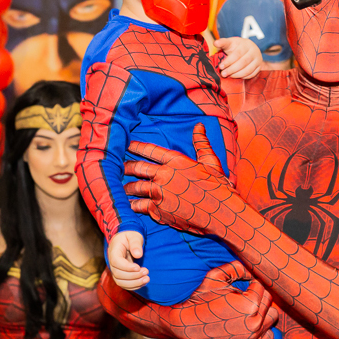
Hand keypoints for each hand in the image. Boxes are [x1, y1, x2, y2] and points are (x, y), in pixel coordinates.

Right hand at [98, 259, 278, 338]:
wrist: (187, 325)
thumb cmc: (201, 299)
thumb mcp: (216, 276)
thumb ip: (236, 267)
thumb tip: (252, 269)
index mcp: (249, 303)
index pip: (262, 287)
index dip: (252, 283)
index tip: (242, 286)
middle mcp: (254, 322)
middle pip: (269, 302)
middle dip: (257, 296)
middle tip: (242, 296)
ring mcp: (252, 338)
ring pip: (271, 318)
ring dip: (263, 312)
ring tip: (247, 309)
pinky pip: (269, 337)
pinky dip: (263, 330)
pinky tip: (249, 323)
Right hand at [108, 231, 148, 289]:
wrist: (126, 241)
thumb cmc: (130, 237)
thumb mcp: (134, 236)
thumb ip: (135, 244)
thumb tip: (138, 254)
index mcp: (114, 251)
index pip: (116, 262)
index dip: (126, 267)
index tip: (138, 267)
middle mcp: (113, 263)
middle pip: (118, 274)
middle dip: (133, 276)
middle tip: (146, 271)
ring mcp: (116, 270)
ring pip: (120, 282)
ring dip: (134, 283)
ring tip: (147, 279)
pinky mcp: (121, 276)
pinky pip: (124, 285)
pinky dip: (134, 286)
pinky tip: (143, 282)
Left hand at [125, 124, 238, 238]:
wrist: (220, 212)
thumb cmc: (217, 187)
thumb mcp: (211, 161)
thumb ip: (201, 143)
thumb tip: (199, 126)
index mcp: (176, 161)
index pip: (150, 150)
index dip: (136, 146)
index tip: (126, 144)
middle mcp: (164, 176)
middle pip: (138, 168)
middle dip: (125, 166)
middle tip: (118, 166)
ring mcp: (159, 194)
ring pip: (135, 188)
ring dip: (126, 187)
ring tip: (121, 187)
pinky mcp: (159, 211)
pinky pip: (139, 206)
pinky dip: (132, 205)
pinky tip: (126, 205)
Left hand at [214, 37, 261, 78]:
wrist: (248, 49)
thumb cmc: (236, 47)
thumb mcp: (230, 43)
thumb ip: (222, 42)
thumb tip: (215, 43)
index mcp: (246, 44)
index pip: (237, 54)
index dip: (228, 61)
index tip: (220, 67)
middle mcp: (254, 51)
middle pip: (243, 62)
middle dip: (232, 69)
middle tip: (223, 74)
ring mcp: (258, 59)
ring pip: (248, 70)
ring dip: (237, 75)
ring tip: (229, 76)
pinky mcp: (259, 67)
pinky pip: (252, 74)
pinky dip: (243, 77)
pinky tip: (236, 77)